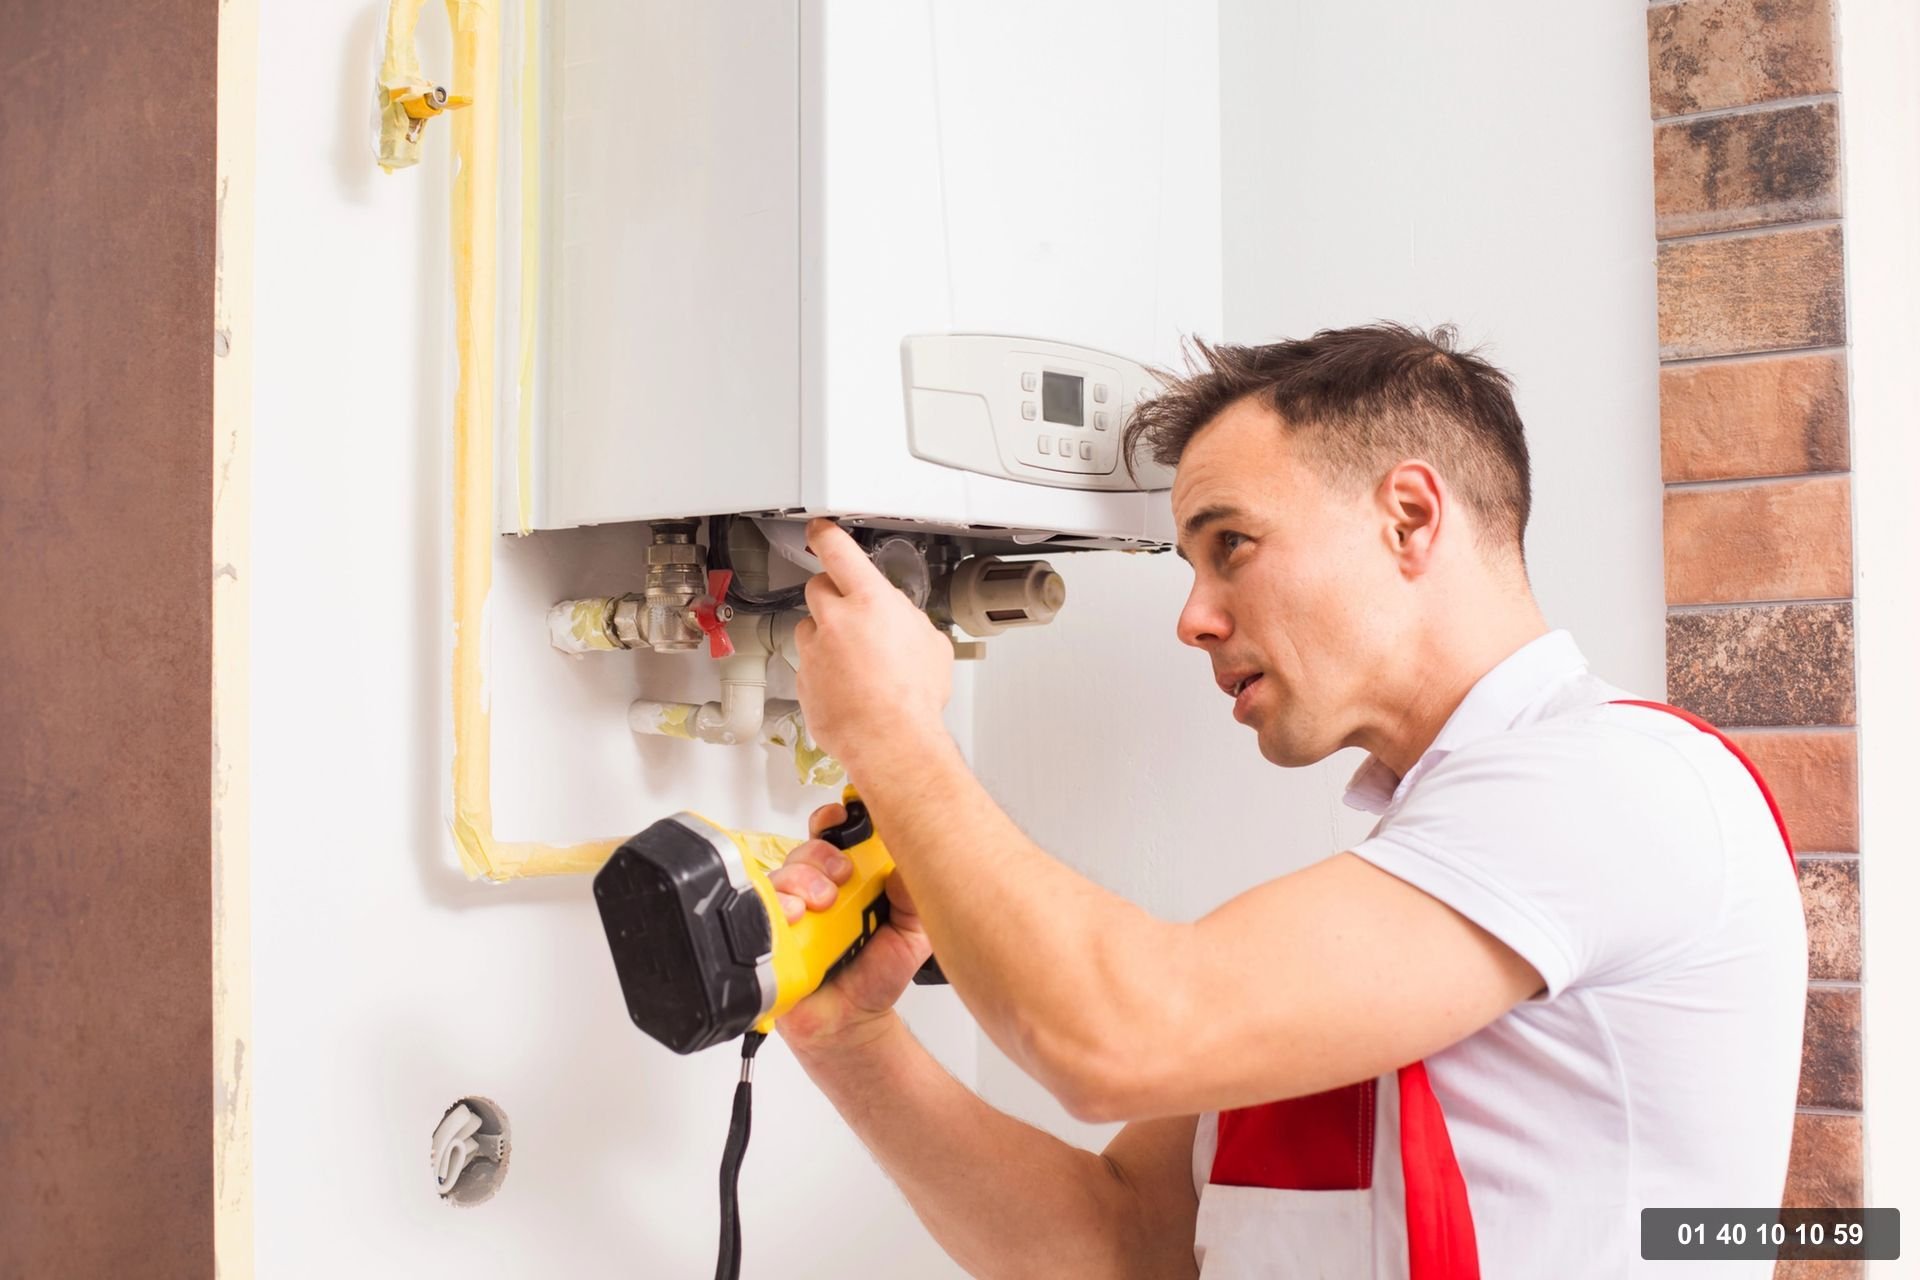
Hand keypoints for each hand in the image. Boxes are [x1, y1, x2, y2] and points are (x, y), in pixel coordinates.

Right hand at [769, 802, 933, 1053]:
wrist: (851, 1023)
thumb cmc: (877, 976)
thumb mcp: (912, 933)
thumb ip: (914, 897)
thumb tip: (908, 862)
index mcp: (850, 881)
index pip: (836, 835)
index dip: (836, 821)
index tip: (843, 818)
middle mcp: (816, 891)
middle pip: (806, 849)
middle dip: (820, 856)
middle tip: (840, 880)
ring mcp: (792, 913)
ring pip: (781, 875)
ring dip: (799, 882)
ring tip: (820, 906)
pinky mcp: (771, 937)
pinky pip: (760, 912)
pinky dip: (776, 910)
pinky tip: (794, 919)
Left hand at [793, 519, 953, 775]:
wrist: (891, 741)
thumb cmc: (914, 697)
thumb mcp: (932, 645)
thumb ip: (908, 621)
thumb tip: (903, 622)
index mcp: (870, 601)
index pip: (837, 551)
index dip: (825, 536)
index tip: (819, 531)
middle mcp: (835, 620)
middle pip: (817, 587)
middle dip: (832, 596)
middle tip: (852, 615)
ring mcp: (814, 651)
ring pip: (809, 629)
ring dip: (825, 637)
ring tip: (854, 663)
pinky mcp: (803, 681)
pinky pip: (809, 666)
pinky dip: (823, 672)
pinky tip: (848, 688)